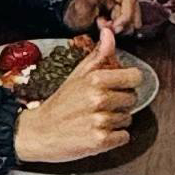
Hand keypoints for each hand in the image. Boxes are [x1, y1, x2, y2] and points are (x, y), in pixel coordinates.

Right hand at [12, 24, 138, 163]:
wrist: (39, 132)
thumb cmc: (59, 104)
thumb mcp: (77, 75)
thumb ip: (98, 55)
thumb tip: (109, 33)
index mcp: (96, 79)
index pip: (135, 77)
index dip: (129, 82)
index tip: (120, 86)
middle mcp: (99, 99)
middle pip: (132, 99)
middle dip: (120, 103)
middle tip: (100, 106)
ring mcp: (100, 120)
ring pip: (127, 119)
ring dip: (115, 121)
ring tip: (95, 119)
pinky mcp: (100, 141)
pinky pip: (123, 137)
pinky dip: (114, 138)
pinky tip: (97, 132)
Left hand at [61, 0, 141, 32]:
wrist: (74, 20)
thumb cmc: (76, 12)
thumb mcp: (81, 4)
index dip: (126, 15)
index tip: (116, 27)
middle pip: (135, 10)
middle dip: (121, 24)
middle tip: (106, 27)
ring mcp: (123, 2)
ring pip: (134, 20)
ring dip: (121, 28)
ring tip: (104, 26)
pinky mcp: (125, 12)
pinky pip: (131, 25)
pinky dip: (121, 30)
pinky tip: (109, 27)